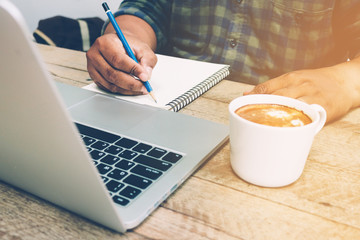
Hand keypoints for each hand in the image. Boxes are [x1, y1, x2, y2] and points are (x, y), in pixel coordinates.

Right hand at [86, 33, 156, 94]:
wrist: (120, 46)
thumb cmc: (129, 46)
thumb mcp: (142, 48)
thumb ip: (147, 60)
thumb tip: (146, 75)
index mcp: (105, 43)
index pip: (117, 59)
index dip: (132, 69)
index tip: (144, 77)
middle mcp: (95, 55)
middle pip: (112, 74)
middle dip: (131, 83)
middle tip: (144, 87)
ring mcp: (92, 67)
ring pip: (110, 84)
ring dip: (127, 89)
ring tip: (140, 88)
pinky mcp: (94, 77)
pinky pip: (108, 88)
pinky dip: (122, 91)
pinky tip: (132, 89)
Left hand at [244, 65, 359, 123]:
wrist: (345, 82)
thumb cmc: (317, 82)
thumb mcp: (296, 78)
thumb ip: (273, 86)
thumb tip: (248, 93)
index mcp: (292, 77)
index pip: (268, 86)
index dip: (254, 97)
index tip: (243, 105)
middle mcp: (301, 85)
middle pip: (276, 97)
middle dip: (262, 108)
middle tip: (251, 119)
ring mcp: (312, 97)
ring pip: (290, 107)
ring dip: (276, 116)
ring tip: (264, 126)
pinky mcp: (323, 108)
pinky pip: (306, 117)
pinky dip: (295, 123)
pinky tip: (286, 129)